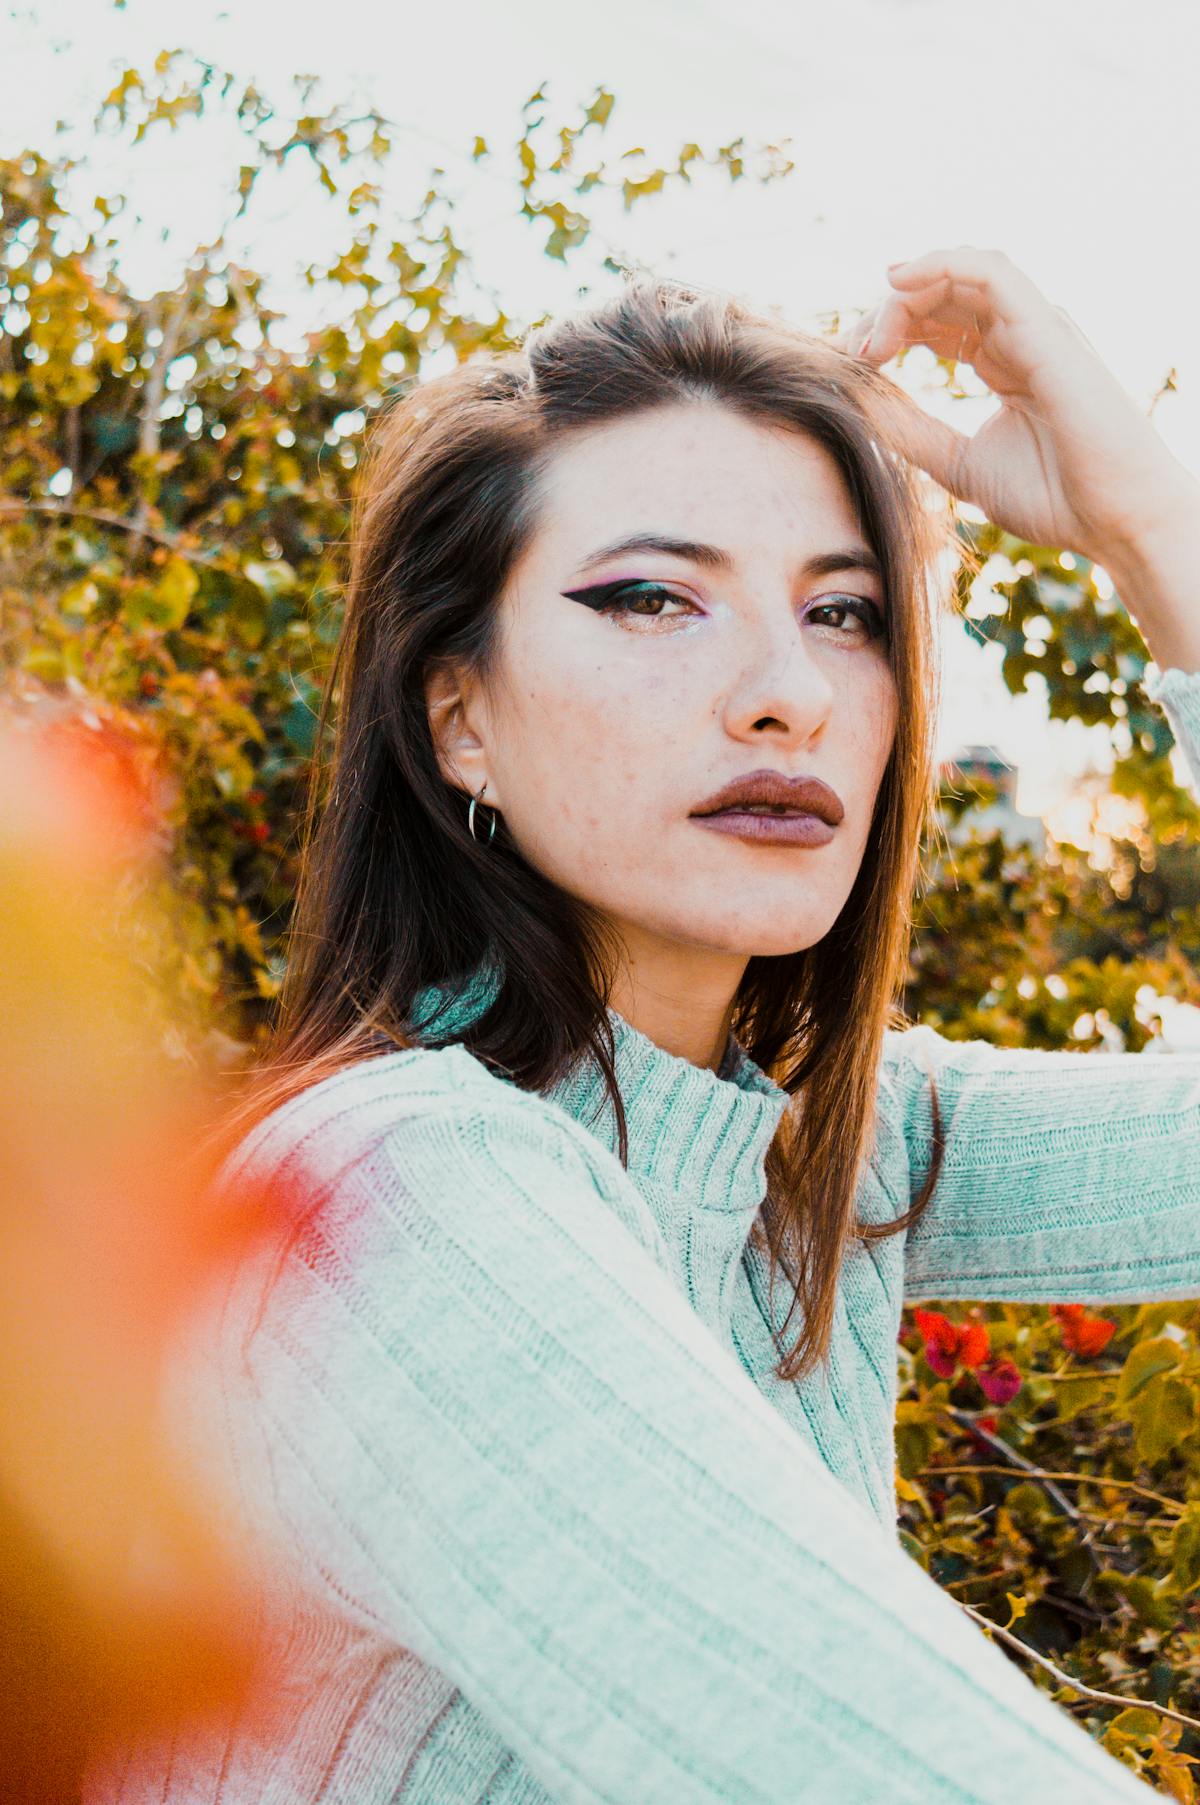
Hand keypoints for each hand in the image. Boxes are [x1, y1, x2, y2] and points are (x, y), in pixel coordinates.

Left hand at [834, 245, 1197, 569]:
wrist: (1116, 521)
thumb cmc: (1056, 498)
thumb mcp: (960, 464)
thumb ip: (914, 432)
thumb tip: (860, 406)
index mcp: (1002, 360)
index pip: (934, 320)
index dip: (885, 332)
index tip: (850, 367)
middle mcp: (1019, 334)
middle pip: (939, 292)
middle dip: (884, 314)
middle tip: (851, 355)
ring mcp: (1035, 327)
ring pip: (961, 273)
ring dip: (905, 292)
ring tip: (872, 336)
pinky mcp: (1047, 330)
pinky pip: (992, 274)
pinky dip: (942, 266)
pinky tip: (899, 282)